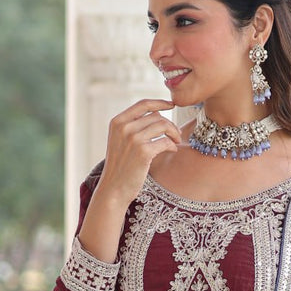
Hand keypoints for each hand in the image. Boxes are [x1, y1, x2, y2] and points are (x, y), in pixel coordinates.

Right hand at [78, 98, 180, 261]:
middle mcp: (124, 127)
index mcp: (117, 122)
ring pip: (163, 126)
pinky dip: (172, 146)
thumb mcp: (121, 141)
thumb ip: (134, 127)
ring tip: (175, 142)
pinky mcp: (143, 151)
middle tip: (176, 135)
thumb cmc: (121, 166)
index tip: (171, 105)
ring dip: (174, 134)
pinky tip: (172, 151)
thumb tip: (158, 115)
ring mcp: (133, 138)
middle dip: (170, 125)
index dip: (160, 102)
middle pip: (157, 116)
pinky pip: (166, 142)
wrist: (114, 188)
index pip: (143, 104)